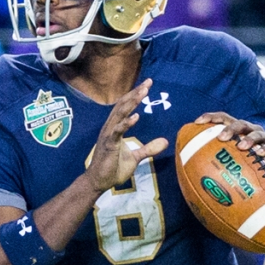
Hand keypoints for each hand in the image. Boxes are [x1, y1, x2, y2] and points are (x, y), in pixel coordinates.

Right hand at [87, 79, 167, 193]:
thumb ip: (148, 148)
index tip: (147, 85)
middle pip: (123, 105)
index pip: (126, 107)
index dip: (136, 95)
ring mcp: (108, 135)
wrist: (99, 182)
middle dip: (136, 93)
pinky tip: (136, 116)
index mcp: (115, 128)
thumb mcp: (135, 158)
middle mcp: (110, 128)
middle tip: (148, 82)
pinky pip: (117, 131)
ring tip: (143, 92)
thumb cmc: (113, 169)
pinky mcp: (108, 145)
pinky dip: (126, 123)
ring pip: (120, 114)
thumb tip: (165, 142)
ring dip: (132, 102)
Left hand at [194, 111, 264, 182]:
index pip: (224, 119)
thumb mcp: (236, 161)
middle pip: (240, 124)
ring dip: (248, 139)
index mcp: (239, 131)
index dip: (211, 117)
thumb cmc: (252, 165)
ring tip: (241, 146)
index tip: (197, 122)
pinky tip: (259, 155)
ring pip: (256, 133)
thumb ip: (220, 162)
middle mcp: (251, 130)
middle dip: (230, 128)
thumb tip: (193, 176)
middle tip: (221, 138)